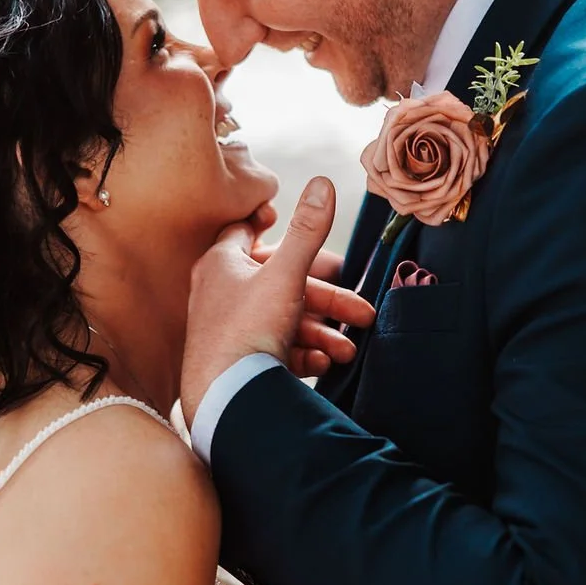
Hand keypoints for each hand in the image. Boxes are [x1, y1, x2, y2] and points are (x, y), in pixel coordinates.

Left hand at [181, 178, 374, 427]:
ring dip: (322, 333)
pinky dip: (303, 354)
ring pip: (284, 321)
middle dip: (328, 299)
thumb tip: (324, 181)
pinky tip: (324, 364)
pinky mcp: (238, 363)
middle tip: (363, 312)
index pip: (245, 231)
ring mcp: (230, 330)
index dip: (272, 224)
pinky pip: (275, 350)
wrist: (225, 403)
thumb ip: (308, 231)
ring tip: (349, 349)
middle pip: (282, 284)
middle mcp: (221, 294)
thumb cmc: (248, 331)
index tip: (294, 224)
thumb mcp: (286, 276)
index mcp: (222, 264)